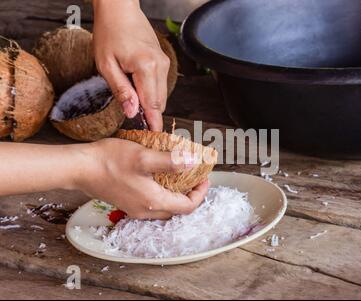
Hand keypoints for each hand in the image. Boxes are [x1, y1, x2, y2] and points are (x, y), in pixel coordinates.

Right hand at [75, 139, 208, 219]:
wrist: (80, 168)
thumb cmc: (109, 161)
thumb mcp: (144, 156)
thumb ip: (171, 161)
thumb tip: (195, 162)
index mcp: (153, 201)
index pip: (188, 206)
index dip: (200, 193)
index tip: (204, 178)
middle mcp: (145, 210)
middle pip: (177, 210)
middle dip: (190, 195)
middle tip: (195, 177)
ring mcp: (135, 209)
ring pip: (165, 208)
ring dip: (176, 195)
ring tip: (180, 176)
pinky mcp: (127, 204)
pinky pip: (152, 204)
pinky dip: (163, 194)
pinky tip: (159, 178)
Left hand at [93, 0, 169, 130]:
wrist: (120, 10)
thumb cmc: (109, 33)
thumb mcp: (106, 65)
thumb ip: (121, 90)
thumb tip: (132, 112)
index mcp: (146, 67)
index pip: (152, 104)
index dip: (153, 123)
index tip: (154, 138)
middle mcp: (160, 66)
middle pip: (159, 102)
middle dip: (150, 115)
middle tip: (138, 127)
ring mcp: (164, 64)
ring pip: (161, 95)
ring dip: (150, 103)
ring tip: (134, 106)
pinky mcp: (163, 62)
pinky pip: (160, 85)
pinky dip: (151, 93)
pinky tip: (138, 92)